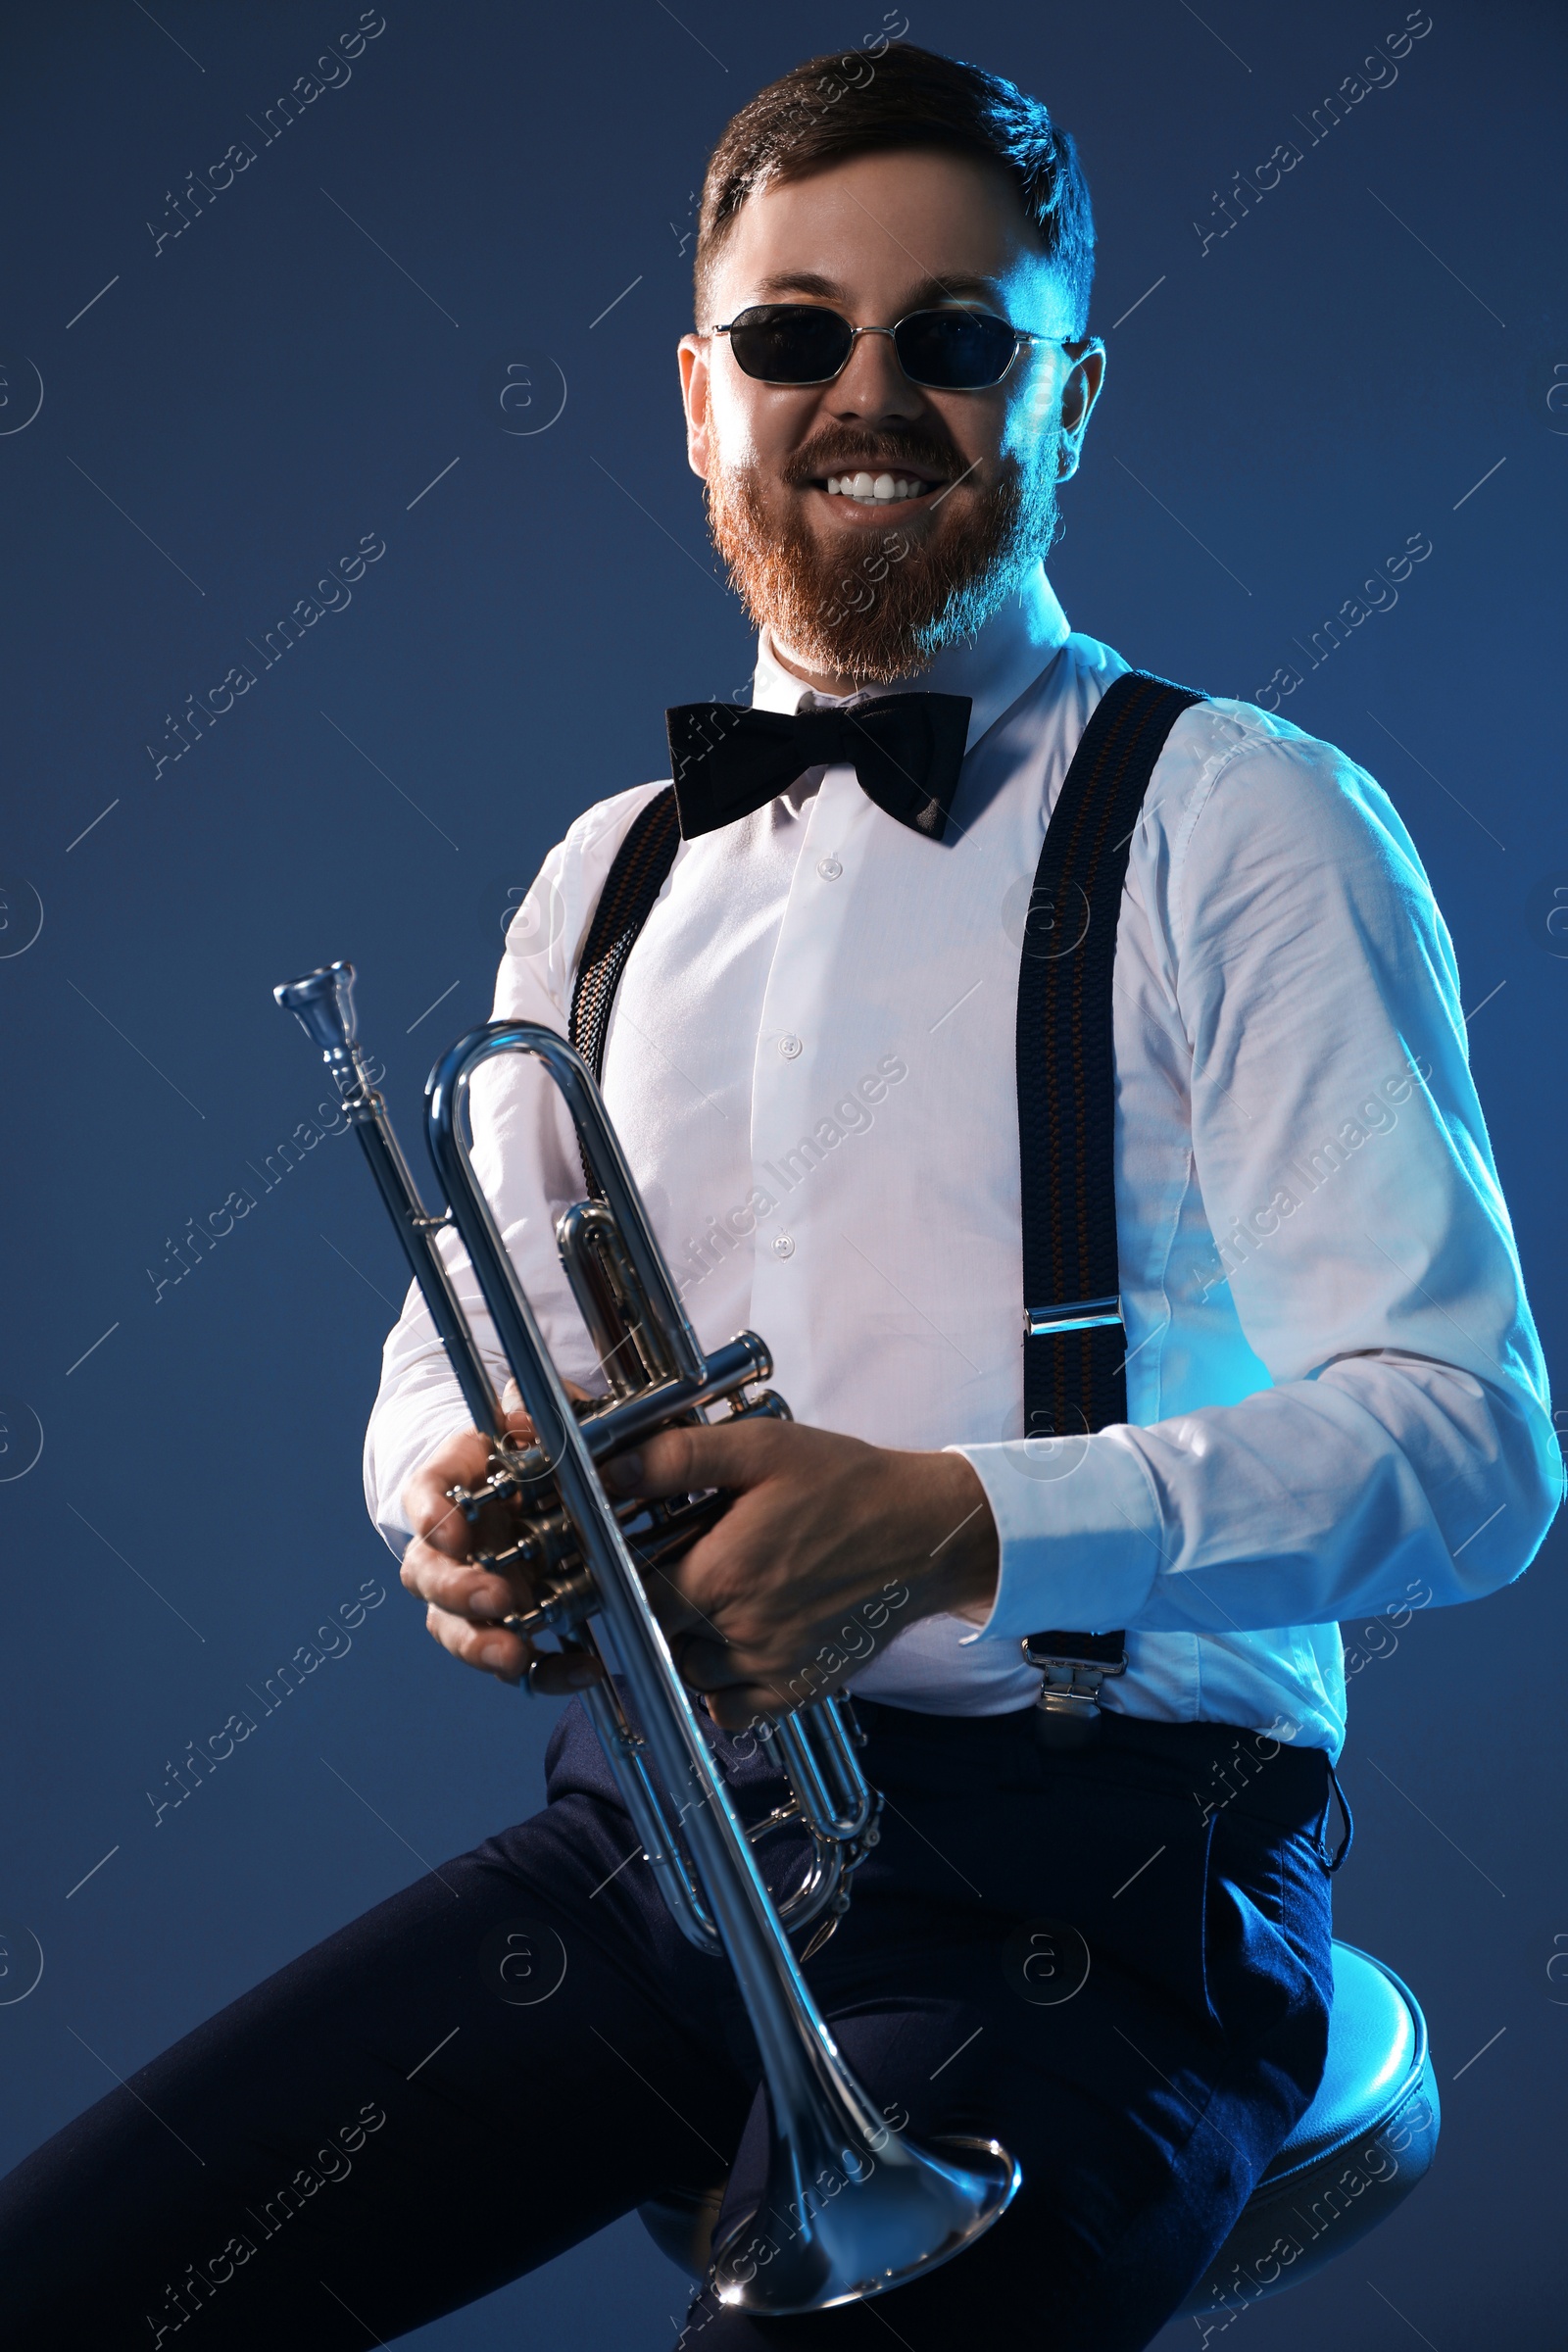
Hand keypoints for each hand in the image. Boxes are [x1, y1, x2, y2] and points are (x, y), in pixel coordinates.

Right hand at [399, 1381, 602, 1694]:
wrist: (546, 1486)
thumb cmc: (532, 1453)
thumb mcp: (538, 1422)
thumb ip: (530, 1413)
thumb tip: (521, 1412)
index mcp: (456, 1486)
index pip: (425, 1494)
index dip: (430, 1513)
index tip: (449, 1526)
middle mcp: (455, 1545)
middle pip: (428, 1574)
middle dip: (456, 1590)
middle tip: (495, 1597)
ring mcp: (477, 1590)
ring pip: (454, 1627)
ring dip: (479, 1645)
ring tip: (513, 1656)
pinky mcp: (513, 1627)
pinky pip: (521, 1662)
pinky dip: (549, 1672)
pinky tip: (583, 1666)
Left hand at [602, 1418, 997, 1729]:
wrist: (926, 1533)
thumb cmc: (847, 1485)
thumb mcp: (763, 1449)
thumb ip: (682, 1457)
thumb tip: (613, 1471)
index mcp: (722, 1572)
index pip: (635, 1593)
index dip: (626, 1575)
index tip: (638, 1556)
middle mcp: (742, 1630)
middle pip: (659, 1636)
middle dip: (659, 1606)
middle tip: (684, 1569)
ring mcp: (772, 1667)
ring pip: (690, 1675)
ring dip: (687, 1645)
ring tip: (713, 1602)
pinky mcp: (800, 1688)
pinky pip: (732, 1712)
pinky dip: (721, 1690)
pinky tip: (735, 1645)